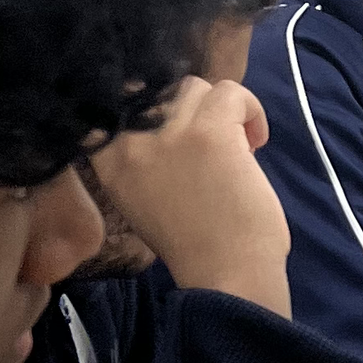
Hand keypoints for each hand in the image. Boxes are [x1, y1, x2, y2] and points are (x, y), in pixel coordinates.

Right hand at [86, 78, 289, 314]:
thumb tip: (168, 109)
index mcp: (105, 157)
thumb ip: (142, 153)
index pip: (118, 101)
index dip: (155, 109)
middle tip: (215, 152)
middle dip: (193, 113)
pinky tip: (256, 144)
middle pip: (162, 91)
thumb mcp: (141, 193)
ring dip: (222, 112)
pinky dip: (251, 110)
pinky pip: (232, 92)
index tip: (181, 136)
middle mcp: (127, 140)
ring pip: (197, 87)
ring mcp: (166, 132)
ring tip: (237, 150)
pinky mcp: (208, 131)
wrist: (224, 275)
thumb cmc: (192, 242)